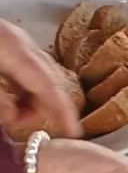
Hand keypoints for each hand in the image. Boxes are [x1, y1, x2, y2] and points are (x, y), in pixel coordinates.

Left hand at [0, 18, 81, 138]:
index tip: (74, 133)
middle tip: (19, 124)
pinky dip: (17, 85)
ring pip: (33, 74)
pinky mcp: (2, 40)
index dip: (63, 112)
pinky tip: (4, 93)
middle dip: (39, 106)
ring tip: (7, 112)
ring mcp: (12, 39)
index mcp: (16, 52)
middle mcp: (20, 44)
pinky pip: (21, 67)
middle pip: (46, 80)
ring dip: (25, 97)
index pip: (49, 87)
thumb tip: (13, 117)